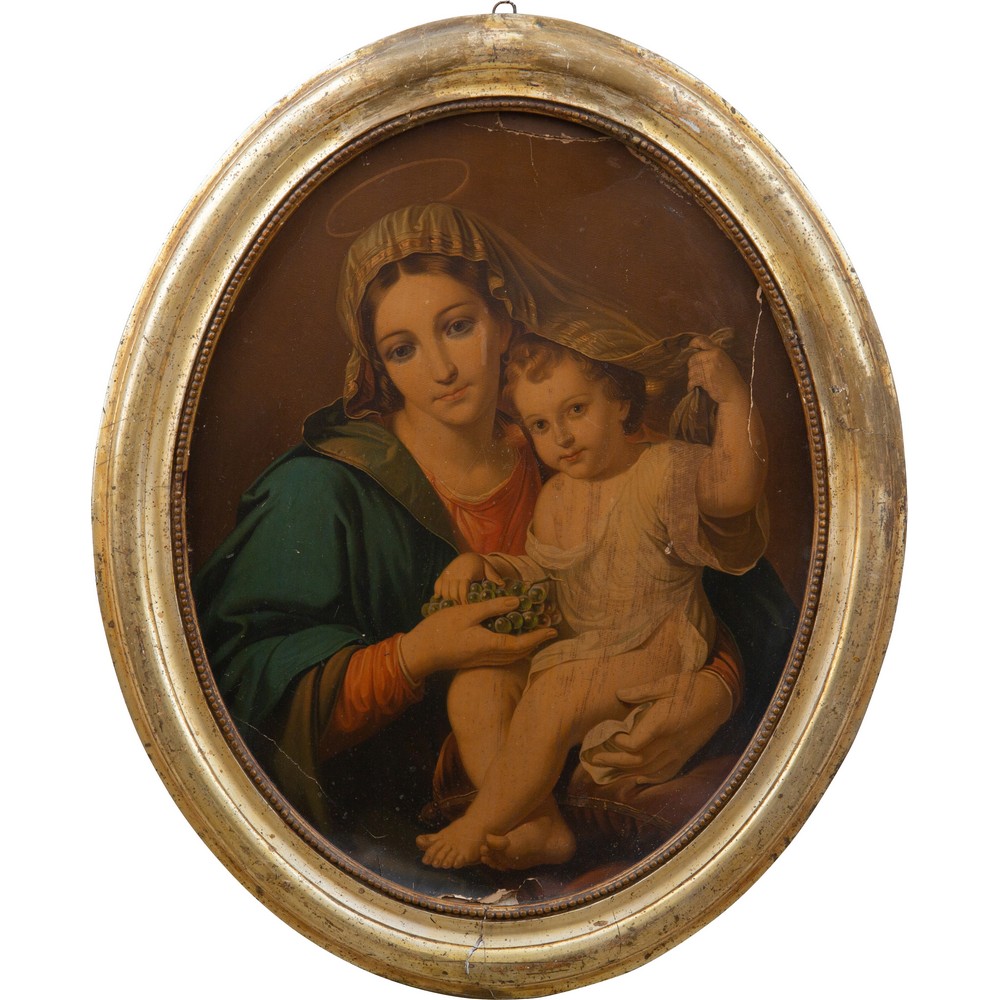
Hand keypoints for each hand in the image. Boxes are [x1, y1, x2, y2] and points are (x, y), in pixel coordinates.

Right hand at [400, 596, 557, 680]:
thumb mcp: (467, 612)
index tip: (552, 630)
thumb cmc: (441, 629)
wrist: (420, 652)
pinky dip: (513, 650)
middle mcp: (488, 656)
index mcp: (489, 644)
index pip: (521, 643)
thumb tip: (516, 602)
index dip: (539, 636)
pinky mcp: (474, 660)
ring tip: (536, 635)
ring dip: (526, 647)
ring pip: (511, 657)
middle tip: (548, 630)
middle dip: (536, 642)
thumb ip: (492, 607)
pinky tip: (512, 642)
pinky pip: (501, 658)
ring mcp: (481, 660)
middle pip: (519, 653)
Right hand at [434, 552, 504, 604]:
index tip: (468, 610)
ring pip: (444, 591)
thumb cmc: (480, 566)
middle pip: (452, 593)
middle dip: (456, 604)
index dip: (464, 601)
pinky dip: (438, 595)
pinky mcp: (442, 576)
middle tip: (461, 615)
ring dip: (448, 601)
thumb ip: (494, 577)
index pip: (463, 591)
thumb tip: (503, 585)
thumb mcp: (488, 569)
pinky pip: (437, 587)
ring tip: (454, 610)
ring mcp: (447, 574)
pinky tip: (443, 602)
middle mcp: (455, 573)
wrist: (467, 556)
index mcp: (467, 573)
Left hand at [587, 671, 731, 782]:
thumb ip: (641, 692)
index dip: (617, 744)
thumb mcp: (665, 683)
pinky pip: (665, 773)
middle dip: (613, 762)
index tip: (608, 735)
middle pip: (637, 761)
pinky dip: (649, 778)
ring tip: (607, 769)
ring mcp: (678, 752)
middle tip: (594, 759)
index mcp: (662, 724)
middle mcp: (669, 743)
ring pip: (648, 770)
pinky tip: (637, 779)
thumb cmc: (691, 687)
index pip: (634, 744)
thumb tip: (619, 694)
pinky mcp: (684, 755)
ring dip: (625, 772)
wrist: (719, 698)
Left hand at [687, 335, 748, 405]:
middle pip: (692, 358)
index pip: (701, 340)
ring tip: (698, 381)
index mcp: (718, 350)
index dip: (693, 344)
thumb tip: (695, 353)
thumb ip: (711, 355)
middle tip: (696, 373)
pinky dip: (691, 385)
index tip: (690, 349)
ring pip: (691, 370)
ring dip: (692, 377)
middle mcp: (713, 356)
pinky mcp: (706, 378)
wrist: (735, 392)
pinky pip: (692, 380)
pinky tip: (694, 387)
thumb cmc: (729, 378)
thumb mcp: (723, 360)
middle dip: (692, 367)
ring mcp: (709, 367)